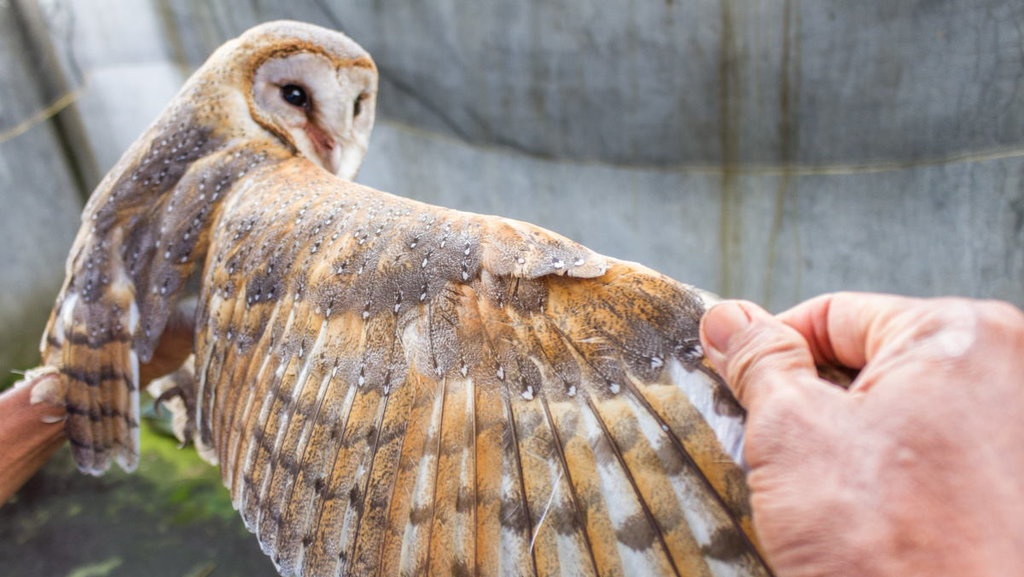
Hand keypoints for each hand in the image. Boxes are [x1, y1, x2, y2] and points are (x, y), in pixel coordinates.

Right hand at [699, 293, 1023, 576]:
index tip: (738, 386)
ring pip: (894, 415)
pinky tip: (861, 519)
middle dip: (811, 404)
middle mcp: (1006, 374)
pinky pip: (925, 458)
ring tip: (823, 498)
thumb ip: (758, 361)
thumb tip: (728, 320)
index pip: (834, 315)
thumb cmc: (890, 544)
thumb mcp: (793, 430)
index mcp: (962, 334)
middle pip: (868, 364)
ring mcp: (1013, 434)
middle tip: (779, 455)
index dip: (771, 350)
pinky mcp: (1005, 489)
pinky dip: (882, 479)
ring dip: (843, 447)